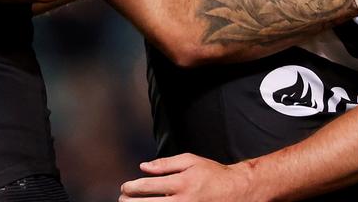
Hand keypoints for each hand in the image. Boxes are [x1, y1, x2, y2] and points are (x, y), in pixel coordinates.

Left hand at [120, 154, 257, 201]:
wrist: (235, 191)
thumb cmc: (211, 173)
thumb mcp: (190, 161)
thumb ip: (165, 164)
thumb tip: (143, 167)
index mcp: (181, 183)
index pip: (148, 187)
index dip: (131, 187)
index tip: (124, 187)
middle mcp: (182, 201)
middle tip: (122, 199)